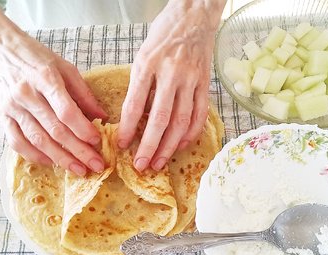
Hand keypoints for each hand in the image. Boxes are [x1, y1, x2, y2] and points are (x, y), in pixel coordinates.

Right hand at [0, 0, 107, 175]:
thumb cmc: (35, 56)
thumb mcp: (64, 67)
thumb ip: (83, 93)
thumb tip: (101, 117)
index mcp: (45, 79)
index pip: (66, 111)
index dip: (83, 130)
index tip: (98, 142)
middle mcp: (27, 95)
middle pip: (55, 130)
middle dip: (78, 151)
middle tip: (96, 165)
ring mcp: (12, 107)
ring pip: (38, 140)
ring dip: (60, 158)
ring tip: (78, 170)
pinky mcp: (2, 116)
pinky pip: (17, 142)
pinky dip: (34, 155)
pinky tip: (51, 162)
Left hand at [117, 0, 225, 171]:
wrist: (194, 15)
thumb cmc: (164, 33)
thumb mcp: (143, 54)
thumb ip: (140, 84)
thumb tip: (134, 117)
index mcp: (148, 65)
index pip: (135, 104)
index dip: (127, 127)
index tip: (122, 144)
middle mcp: (170, 73)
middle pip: (160, 118)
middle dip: (150, 145)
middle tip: (141, 165)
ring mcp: (191, 79)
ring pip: (181, 120)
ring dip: (170, 145)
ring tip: (159, 162)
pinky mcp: (205, 83)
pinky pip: (200, 113)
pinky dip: (191, 132)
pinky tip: (181, 144)